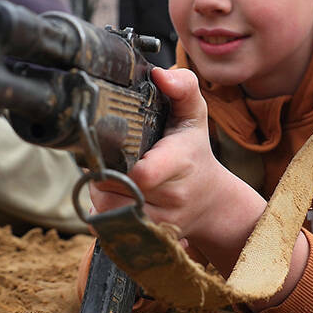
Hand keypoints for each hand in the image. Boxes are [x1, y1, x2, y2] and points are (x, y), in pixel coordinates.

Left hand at [88, 68, 266, 271]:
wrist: (211, 201)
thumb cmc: (194, 152)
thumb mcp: (194, 114)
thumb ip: (182, 87)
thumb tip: (160, 74)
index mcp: (179, 162)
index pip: (143, 174)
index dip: (122, 165)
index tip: (116, 151)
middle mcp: (172, 197)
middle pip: (115, 188)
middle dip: (103, 172)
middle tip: (106, 158)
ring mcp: (161, 222)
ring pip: (109, 210)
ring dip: (100, 192)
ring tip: (111, 176)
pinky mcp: (150, 239)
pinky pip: (111, 229)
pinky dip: (105, 213)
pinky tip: (115, 197)